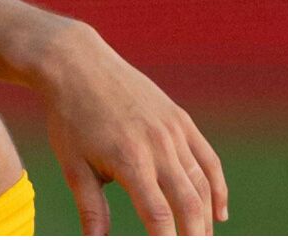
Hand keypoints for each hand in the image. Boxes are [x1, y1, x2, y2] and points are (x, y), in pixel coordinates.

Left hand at [40, 24, 227, 234]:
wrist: (78, 65)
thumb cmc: (70, 118)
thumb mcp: (73, 166)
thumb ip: (91, 210)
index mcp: (129, 159)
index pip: (158, 215)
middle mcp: (158, 144)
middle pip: (188, 203)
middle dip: (192, 236)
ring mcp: (173, 130)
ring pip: (202, 183)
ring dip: (205, 217)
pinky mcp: (180, 119)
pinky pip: (207, 159)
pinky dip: (217, 188)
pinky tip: (217, 213)